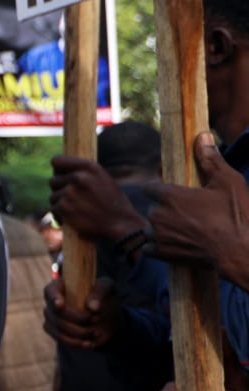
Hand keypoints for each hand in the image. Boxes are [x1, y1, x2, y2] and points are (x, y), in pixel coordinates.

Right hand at [43, 275, 119, 349]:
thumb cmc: (104, 298)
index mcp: (61, 286)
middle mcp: (53, 302)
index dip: (53, 298)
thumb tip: (93, 307)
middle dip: (76, 319)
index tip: (61, 305)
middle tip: (95, 319)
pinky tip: (89, 343)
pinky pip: (60, 339)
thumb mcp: (107, 288)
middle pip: (55, 313)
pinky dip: (75, 343)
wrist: (107, 318)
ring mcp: (52, 318)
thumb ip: (100, 291)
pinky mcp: (55, 332)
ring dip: (78, 332)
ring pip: (58, 328)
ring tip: (96, 333)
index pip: (50, 291)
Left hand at [50, 156, 145, 241]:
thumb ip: (82, 173)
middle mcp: (78, 177)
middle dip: (60, 190)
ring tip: (78, 210)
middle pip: (53, 181)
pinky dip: (60, 216)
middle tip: (74, 200)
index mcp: (89, 167)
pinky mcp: (64, 207)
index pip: (57, 161)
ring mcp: (70, 192)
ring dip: (61, 204)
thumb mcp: (102, 179)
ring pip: (53, 197)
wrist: (121, 224)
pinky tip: (73, 219)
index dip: (58, 172)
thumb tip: (57, 171)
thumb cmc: (112, 202)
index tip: (62, 179)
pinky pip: (53, 210)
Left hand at [146, 133, 248, 284]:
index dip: (161, 189)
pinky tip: (175, 244)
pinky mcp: (162, 255)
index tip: (174, 193)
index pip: (150, 187)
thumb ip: (211, 159)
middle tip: (187, 214)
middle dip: (165, 209)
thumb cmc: (236, 216)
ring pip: (150, 228)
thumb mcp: (228, 182)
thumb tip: (202, 135)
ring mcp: (158, 236)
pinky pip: (149, 248)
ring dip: (161, 229)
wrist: (241, 252)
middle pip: (153, 208)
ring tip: (183, 230)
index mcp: (169, 195)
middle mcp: (158, 215)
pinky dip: (159, 247)